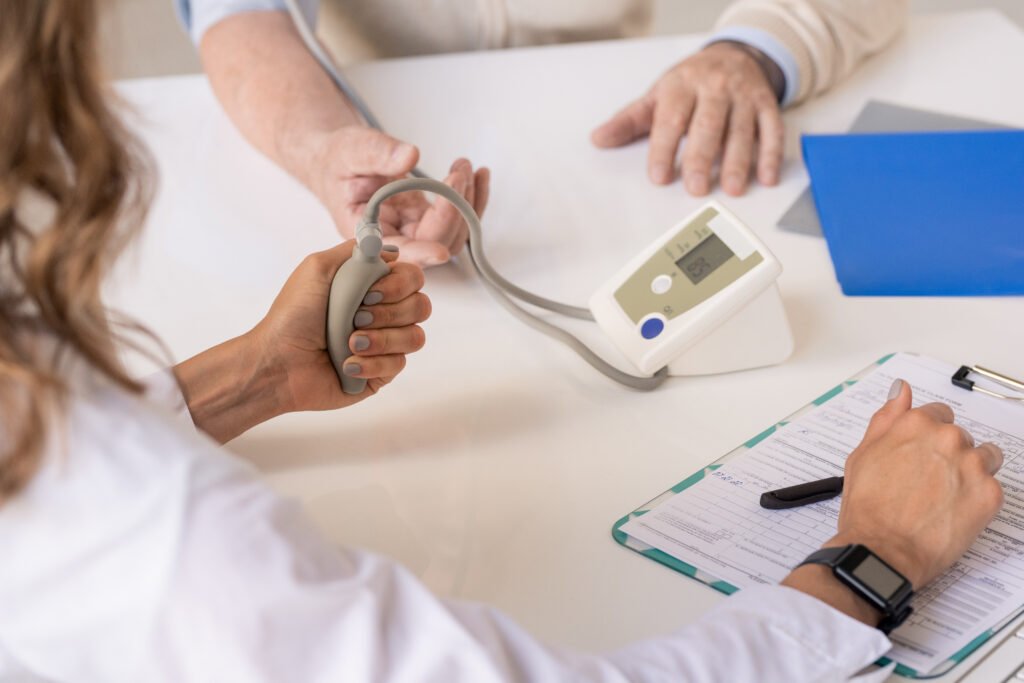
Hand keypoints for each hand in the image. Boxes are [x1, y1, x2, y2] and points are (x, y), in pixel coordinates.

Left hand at [251, 240, 430, 412]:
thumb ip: (355, 251)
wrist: (278, 361)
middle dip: (388, 313)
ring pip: (415, 337)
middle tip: (356, 317)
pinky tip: (347, 364)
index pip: (412, 278)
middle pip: (421, 306)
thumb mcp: (318, 267)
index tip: (370, 292)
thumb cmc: (292, 316)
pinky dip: (371, 363)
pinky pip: (398, 364)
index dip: (399, 285)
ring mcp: (385, 344)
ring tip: (350, 344)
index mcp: (372, 288)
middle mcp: (383, 314)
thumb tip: (392, 250)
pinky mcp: (382, 372)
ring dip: (380, 340)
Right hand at [307, 126, 489, 266]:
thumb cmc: (338, 159)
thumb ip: (378, 153)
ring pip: (452, 234)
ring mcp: (413, 230)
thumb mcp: (350, 150)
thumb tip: (411, 156)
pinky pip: (457, 219)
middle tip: (458, 170)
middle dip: (454, 209)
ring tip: (464, 166)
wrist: (338, 162)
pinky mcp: (426, 219)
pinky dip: (472, 198)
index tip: (440, 252)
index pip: (396, 252)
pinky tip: (478, 175)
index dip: (419, 254)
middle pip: (434, 242)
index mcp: (365, 232)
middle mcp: (393, 238)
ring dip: (468, 202)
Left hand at [591, 42, 783, 196]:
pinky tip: (766, 176)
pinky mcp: (767, 105)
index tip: (658, 176)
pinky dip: (771, 154)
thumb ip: (629, 122)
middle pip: (708, 125)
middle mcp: (714, 89)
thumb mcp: (657, 97)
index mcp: (681, 86)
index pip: (671, 120)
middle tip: (696, 188)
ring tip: (732, 188)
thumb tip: (599, 139)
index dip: (663, 149)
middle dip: (702, 157)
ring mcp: (743, 97)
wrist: (734, 55)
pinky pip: (772, 129)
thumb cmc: (691, 83)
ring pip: (742, 130)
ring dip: (738, 161)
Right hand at [782, 379, 1003, 625]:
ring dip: (971, 471)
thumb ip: (886, 418)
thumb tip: (900, 391)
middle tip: (927, 482)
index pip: (938, 414)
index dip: (926, 437)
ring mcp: (971, 465)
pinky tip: (954, 510)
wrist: (883, 551)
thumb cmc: (868, 508)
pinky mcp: (989, 494)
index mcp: (915, 424)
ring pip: (985, 457)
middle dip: (948, 455)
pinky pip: (993, 487)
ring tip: (947, 495)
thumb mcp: (863, 454)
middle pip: (960, 437)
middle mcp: (947, 438)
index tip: (921, 455)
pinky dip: (978, 498)